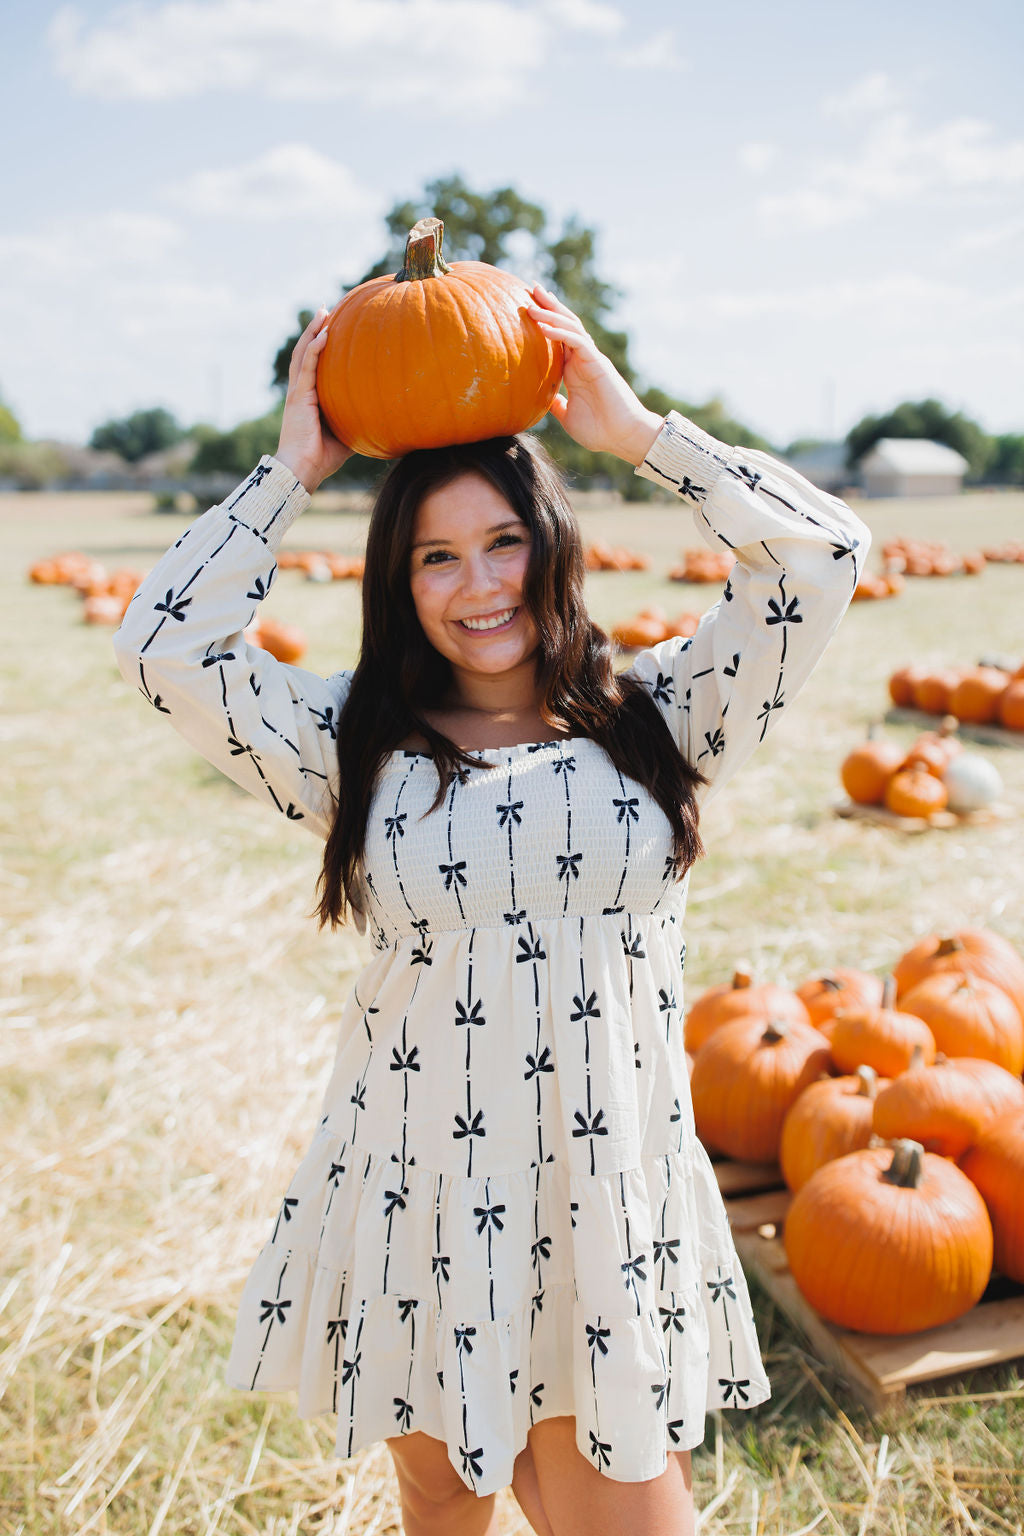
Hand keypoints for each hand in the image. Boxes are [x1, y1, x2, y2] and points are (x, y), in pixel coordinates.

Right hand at [275, 309, 352, 492]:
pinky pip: (307, 368)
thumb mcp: (347, 434)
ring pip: (303, 354)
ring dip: (312, 332)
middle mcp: (301, 391)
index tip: (332, 328)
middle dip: (315, 330)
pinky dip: (314, 349)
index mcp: (309, 398)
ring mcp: (298, 393)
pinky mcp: (299, 397)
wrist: (303, 470)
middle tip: (326, 310)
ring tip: (322, 313)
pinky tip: (324, 334)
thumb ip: (359, 421)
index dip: (320, 346)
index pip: (314, 365)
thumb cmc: (322, 458)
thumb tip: (385, 418)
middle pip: (306, 353)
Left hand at [527, 286, 662, 464]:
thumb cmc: (600, 431)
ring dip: (550, 313)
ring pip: (570, 327)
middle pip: (564, 324)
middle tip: (529, 288)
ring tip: (531, 301)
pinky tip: (542, 326)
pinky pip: (576, 341)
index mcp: (575, 370)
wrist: (623, 437)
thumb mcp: (568, 417)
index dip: (544, 322)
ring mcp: (591, 359)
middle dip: (548, 306)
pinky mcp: (598, 363)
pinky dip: (559, 331)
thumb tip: (540, 401)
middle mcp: (583, 360)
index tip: (527, 309)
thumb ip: (556, 405)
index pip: (558, 338)